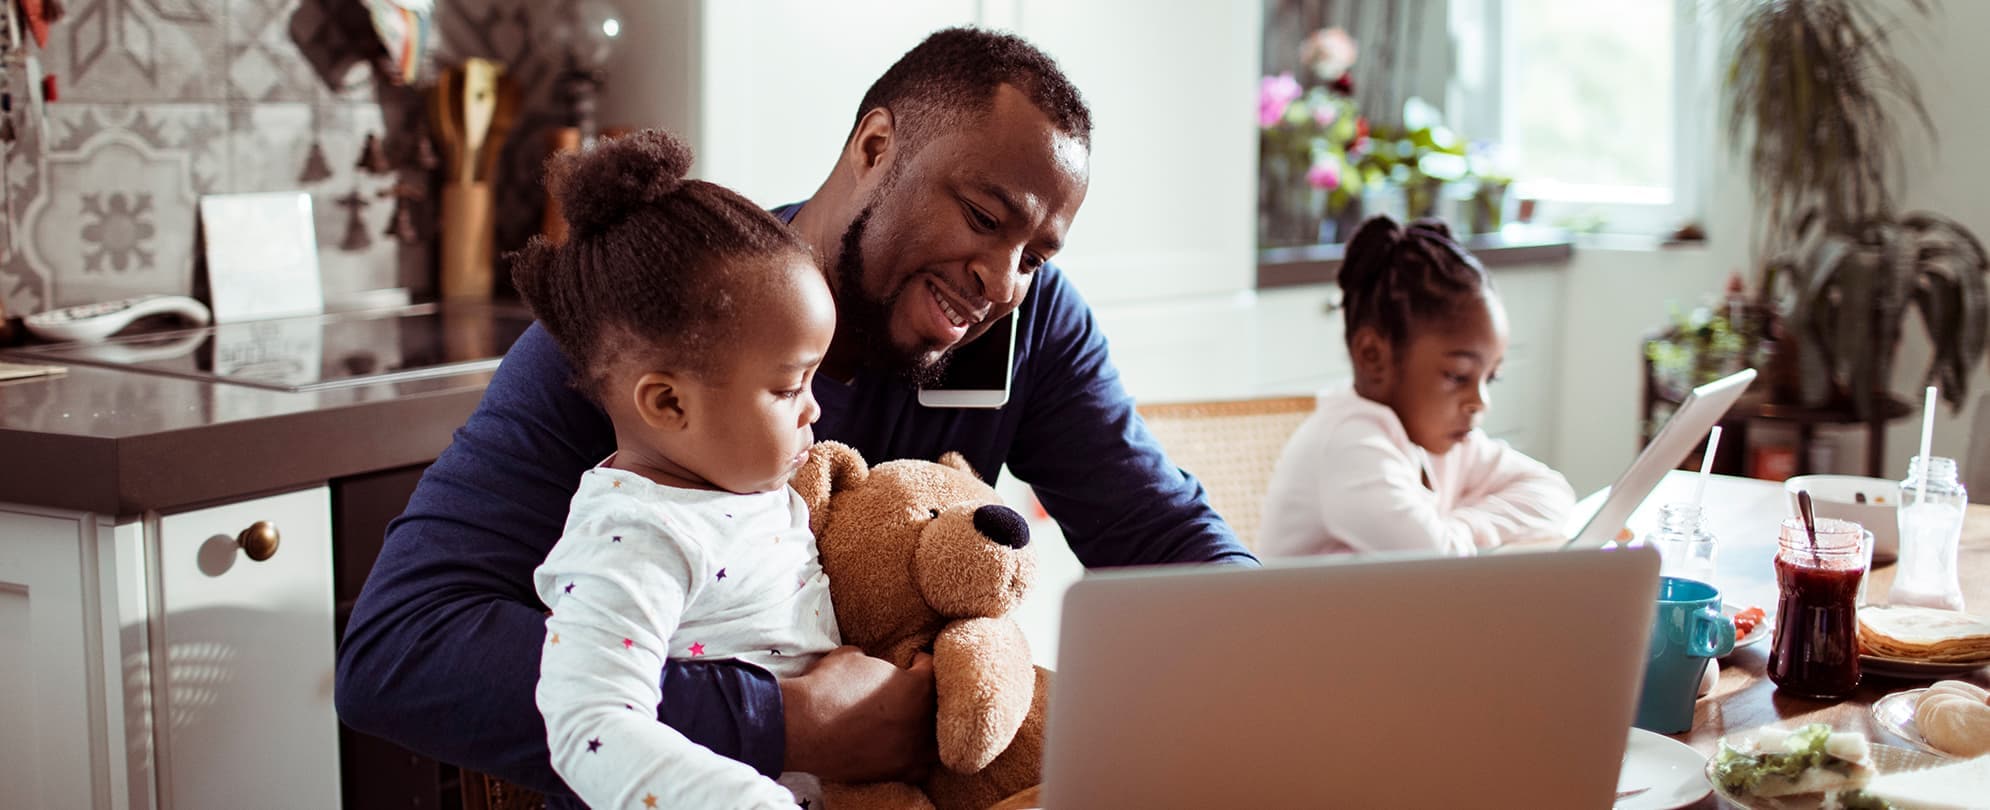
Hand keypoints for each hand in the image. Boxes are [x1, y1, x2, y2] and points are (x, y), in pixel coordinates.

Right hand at [781, 646, 936, 781]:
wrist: (802, 727)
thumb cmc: (827, 687)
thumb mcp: (851, 656)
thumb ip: (873, 659)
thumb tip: (870, 662)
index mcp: (917, 688)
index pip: (932, 668)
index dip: (921, 661)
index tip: (914, 660)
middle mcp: (922, 721)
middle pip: (940, 706)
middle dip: (927, 696)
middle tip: (912, 691)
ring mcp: (912, 750)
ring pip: (935, 741)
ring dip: (926, 729)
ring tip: (911, 721)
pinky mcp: (896, 772)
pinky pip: (918, 767)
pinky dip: (913, 757)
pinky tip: (900, 748)